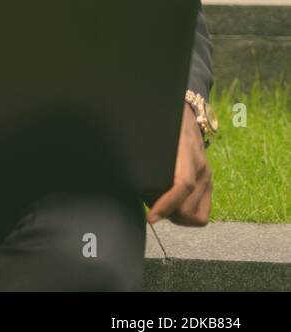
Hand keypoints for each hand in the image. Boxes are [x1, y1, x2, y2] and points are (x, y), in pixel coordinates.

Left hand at [146, 103, 211, 225]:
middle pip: (189, 208)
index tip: (150, 217)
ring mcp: (207, 176)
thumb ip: (141, 152)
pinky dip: (187, 216)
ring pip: (198, 215)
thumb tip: (123, 170)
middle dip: (168, 215)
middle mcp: (201, 167)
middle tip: (151, 211)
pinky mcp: (209, 182)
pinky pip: (203, 210)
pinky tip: (172, 208)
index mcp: (186, 152)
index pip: (182, 185)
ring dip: (178, 219)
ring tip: (161, 210)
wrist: (188, 112)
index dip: (166, 204)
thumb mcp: (149, 133)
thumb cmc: (163, 123)